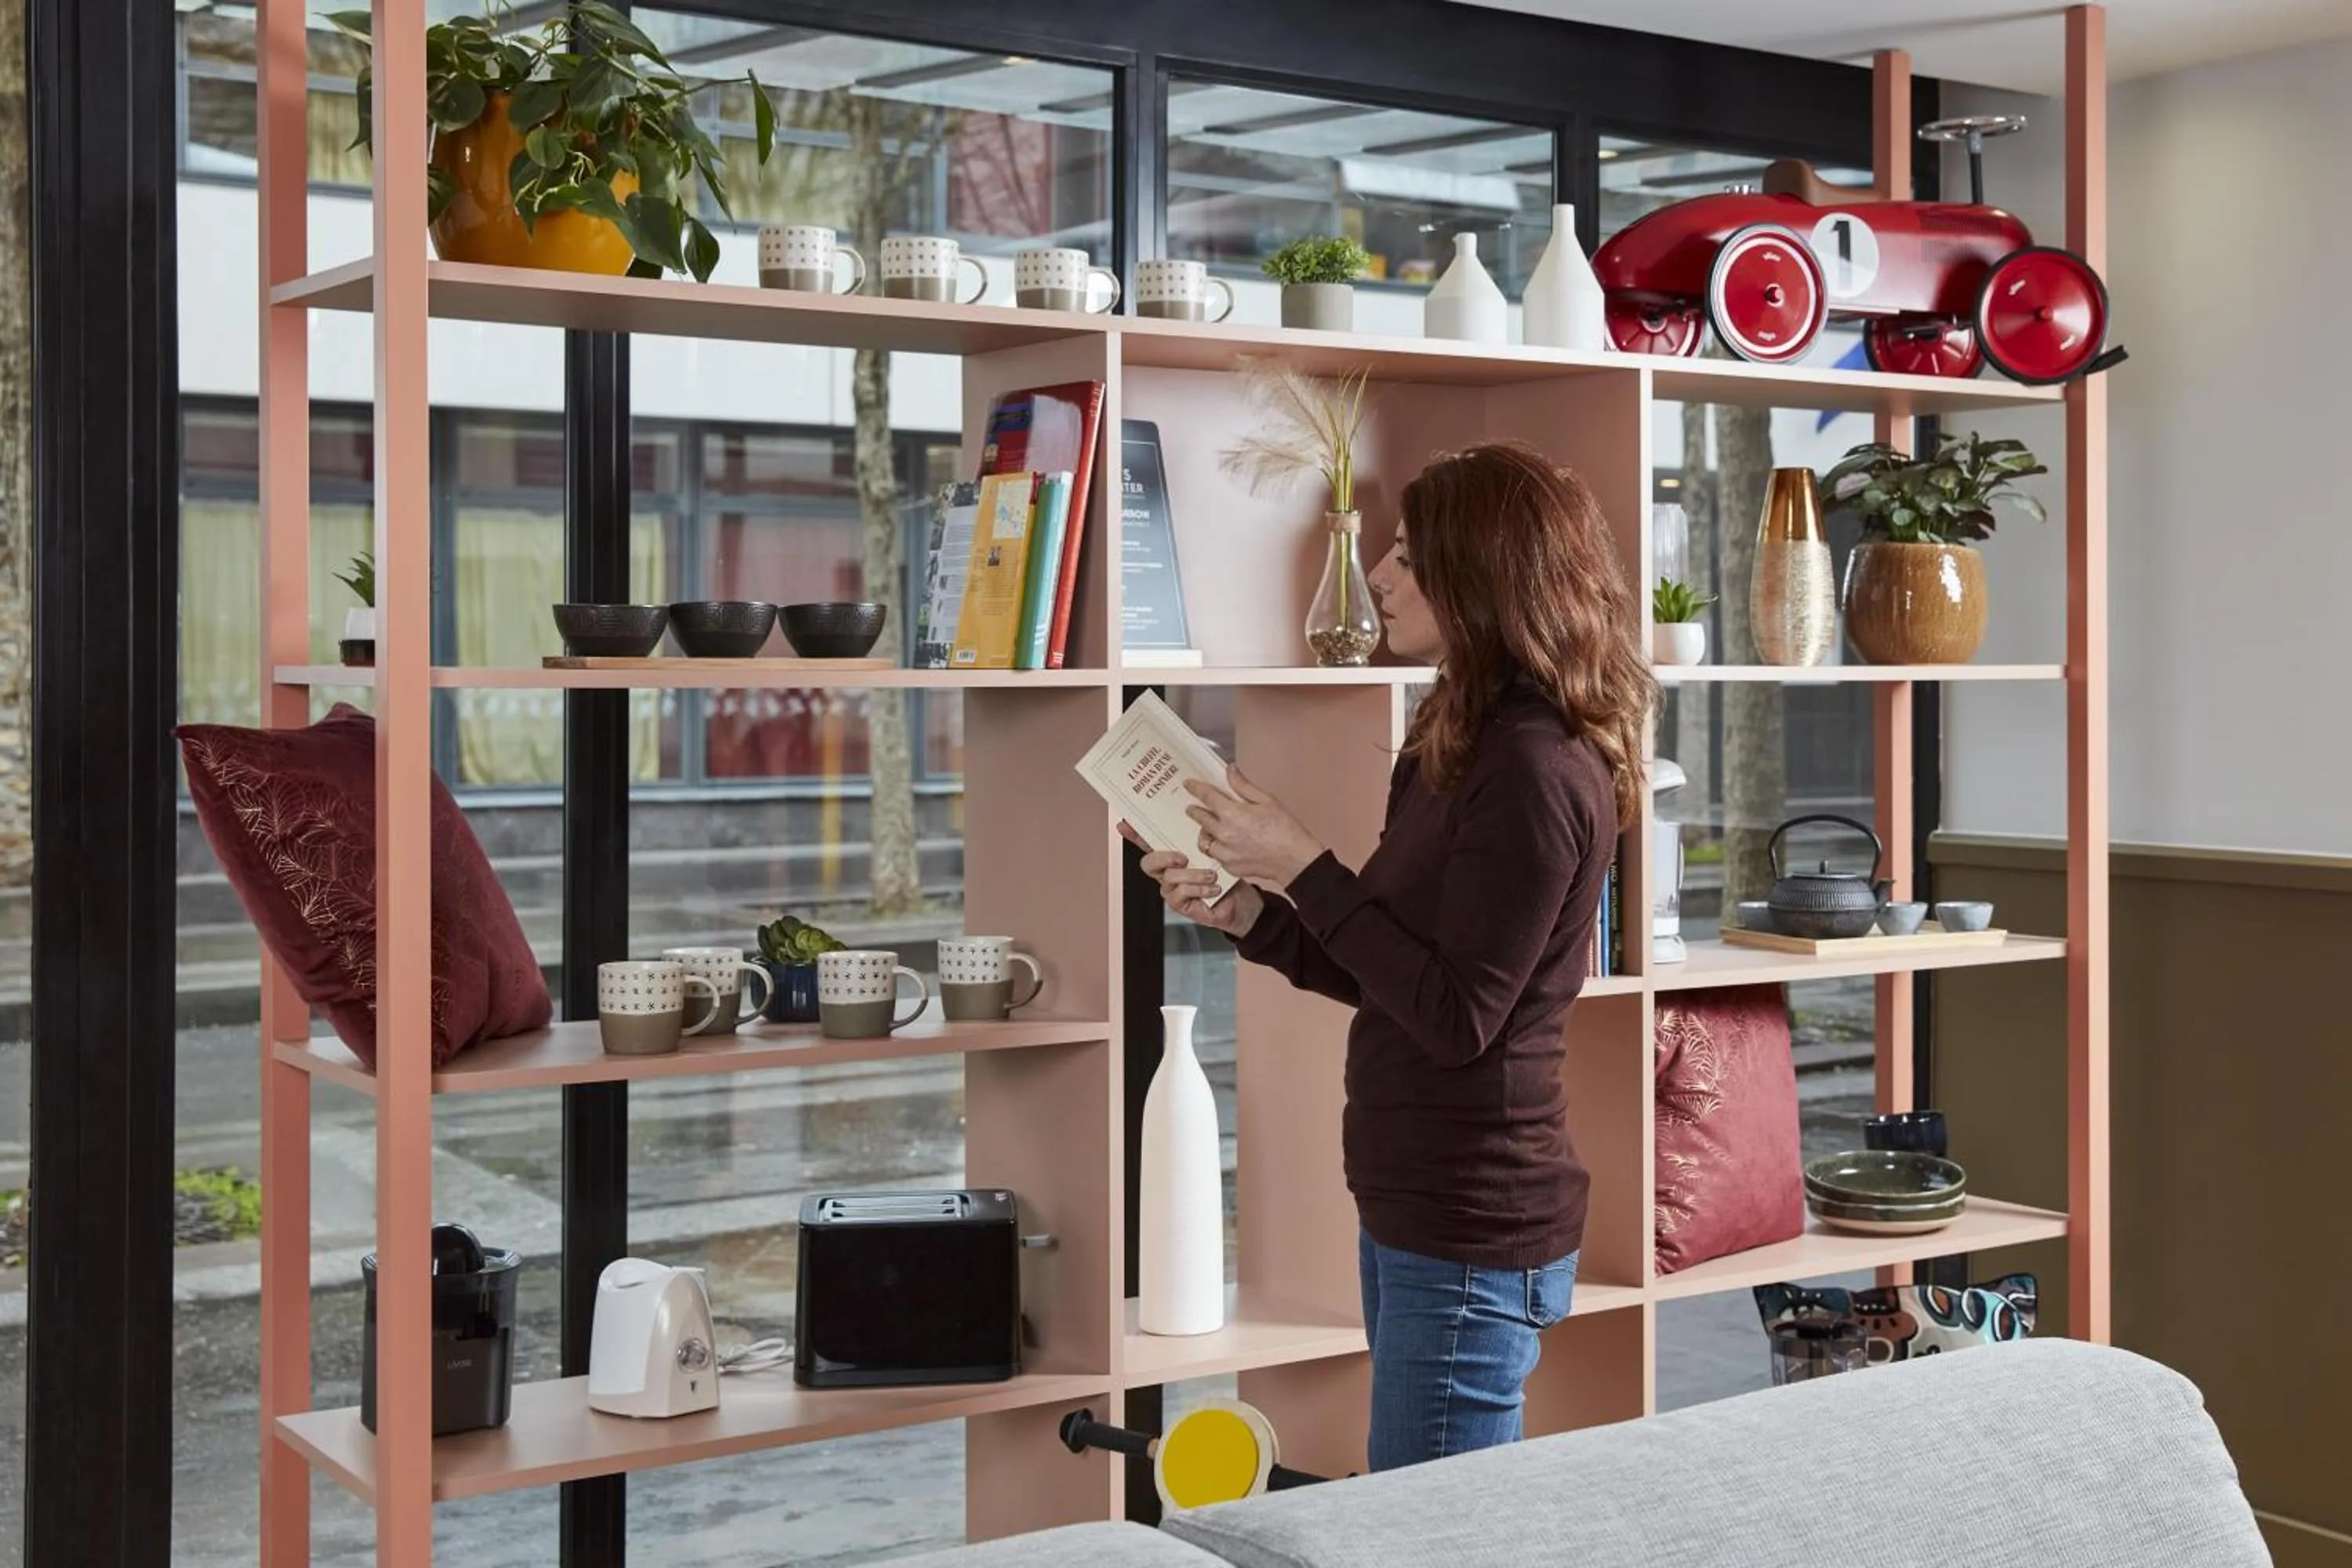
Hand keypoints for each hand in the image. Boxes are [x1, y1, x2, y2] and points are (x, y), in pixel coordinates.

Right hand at [1120, 822, 1264, 937]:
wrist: (1243, 903)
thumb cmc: (1228, 876)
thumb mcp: (1217, 853)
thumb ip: (1205, 838)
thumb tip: (1201, 823)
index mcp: (1172, 856)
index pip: (1148, 843)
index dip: (1134, 835)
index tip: (1124, 824)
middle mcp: (1167, 873)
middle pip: (1148, 863)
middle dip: (1163, 858)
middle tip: (1182, 857)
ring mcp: (1172, 890)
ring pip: (1169, 878)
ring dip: (1192, 875)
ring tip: (1211, 874)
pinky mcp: (1181, 905)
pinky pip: (1181, 893)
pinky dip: (1199, 889)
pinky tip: (1214, 888)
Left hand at [1183, 764, 1324, 892]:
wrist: (1295, 860)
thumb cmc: (1285, 829)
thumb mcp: (1267, 800)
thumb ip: (1244, 785)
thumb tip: (1230, 770)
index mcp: (1232, 813)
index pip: (1206, 796)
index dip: (1196, 788)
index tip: (1189, 784)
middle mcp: (1223, 833)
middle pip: (1200, 818)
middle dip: (1195, 811)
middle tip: (1192, 808)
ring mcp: (1225, 852)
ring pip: (1204, 840)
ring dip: (1205, 832)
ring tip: (1210, 829)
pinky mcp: (1229, 866)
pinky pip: (1215, 855)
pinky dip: (1217, 848)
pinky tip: (1225, 844)